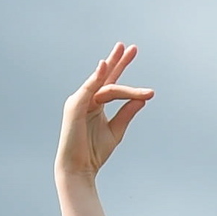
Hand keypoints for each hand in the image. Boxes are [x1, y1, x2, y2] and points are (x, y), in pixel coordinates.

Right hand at [57, 42, 153, 182]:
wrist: (79, 169)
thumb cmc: (94, 152)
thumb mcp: (116, 130)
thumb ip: (127, 113)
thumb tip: (142, 98)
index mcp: (96, 103)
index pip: (111, 82)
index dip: (122, 68)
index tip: (134, 54)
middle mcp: (86, 99)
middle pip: (104, 76)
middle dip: (117, 60)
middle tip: (131, 47)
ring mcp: (79, 102)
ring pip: (104, 85)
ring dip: (116, 70)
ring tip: (126, 52)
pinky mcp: (74, 107)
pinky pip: (88, 90)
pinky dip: (95, 78)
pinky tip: (104, 66)